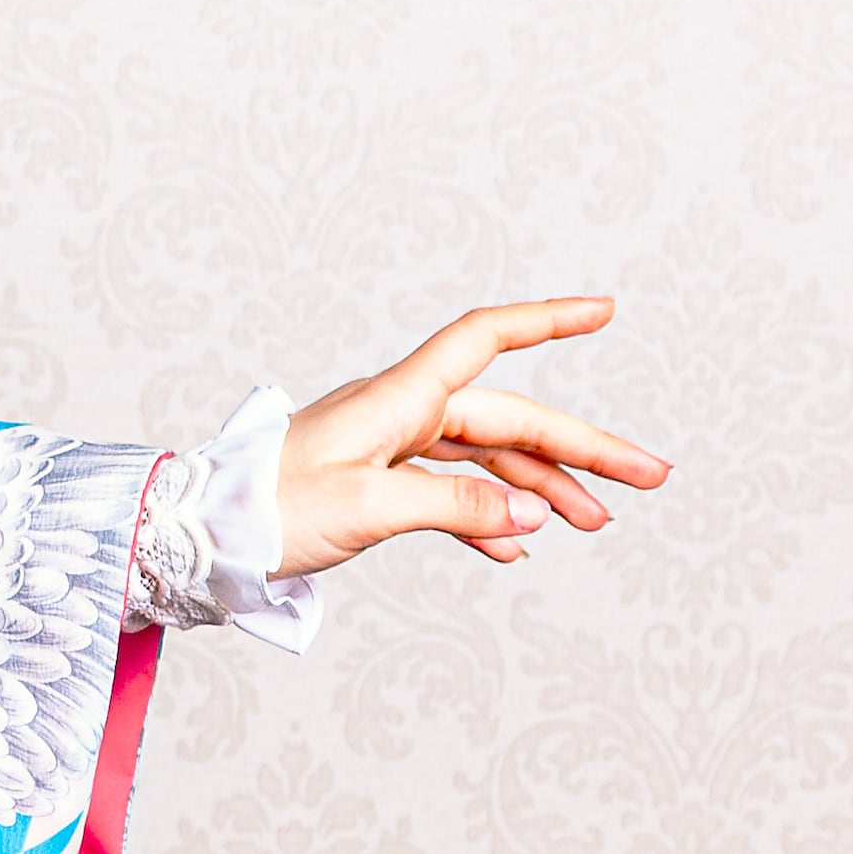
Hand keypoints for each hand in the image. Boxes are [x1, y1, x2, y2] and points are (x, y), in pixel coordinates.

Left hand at [274, 297, 668, 574]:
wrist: (201, 533)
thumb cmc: (268, 511)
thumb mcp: (368, 510)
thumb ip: (455, 506)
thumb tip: (530, 515)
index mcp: (396, 398)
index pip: (483, 339)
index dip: (545, 320)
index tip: (604, 309)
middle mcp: (398, 411)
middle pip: (508, 415)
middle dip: (582, 446)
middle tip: (650, 477)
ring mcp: (389, 444)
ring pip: (486, 454)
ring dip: (542, 487)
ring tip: (596, 524)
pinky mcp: (376, 480)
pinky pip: (450, 487)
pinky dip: (489, 512)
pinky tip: (518, 544)